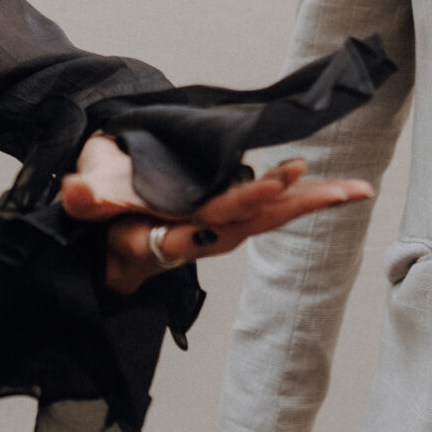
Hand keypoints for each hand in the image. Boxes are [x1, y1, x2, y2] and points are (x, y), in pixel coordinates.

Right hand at [60, 135, 371, 293]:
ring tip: (355, 191)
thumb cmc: (97, 222)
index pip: (214, 219)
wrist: (107, 248)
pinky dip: (300, 198)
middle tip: (340, 190)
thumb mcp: (84, 210)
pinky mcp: (228, 218)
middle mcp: (203, 235)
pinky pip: (269, 210)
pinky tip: (332, 188)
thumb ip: (84, 201)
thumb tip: (77, 193)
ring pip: (271, 217)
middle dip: (296, 205)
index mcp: (171, 234)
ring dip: (311, 204)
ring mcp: (219, 228)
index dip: (244, 202)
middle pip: (257, 222)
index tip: (273, 184)